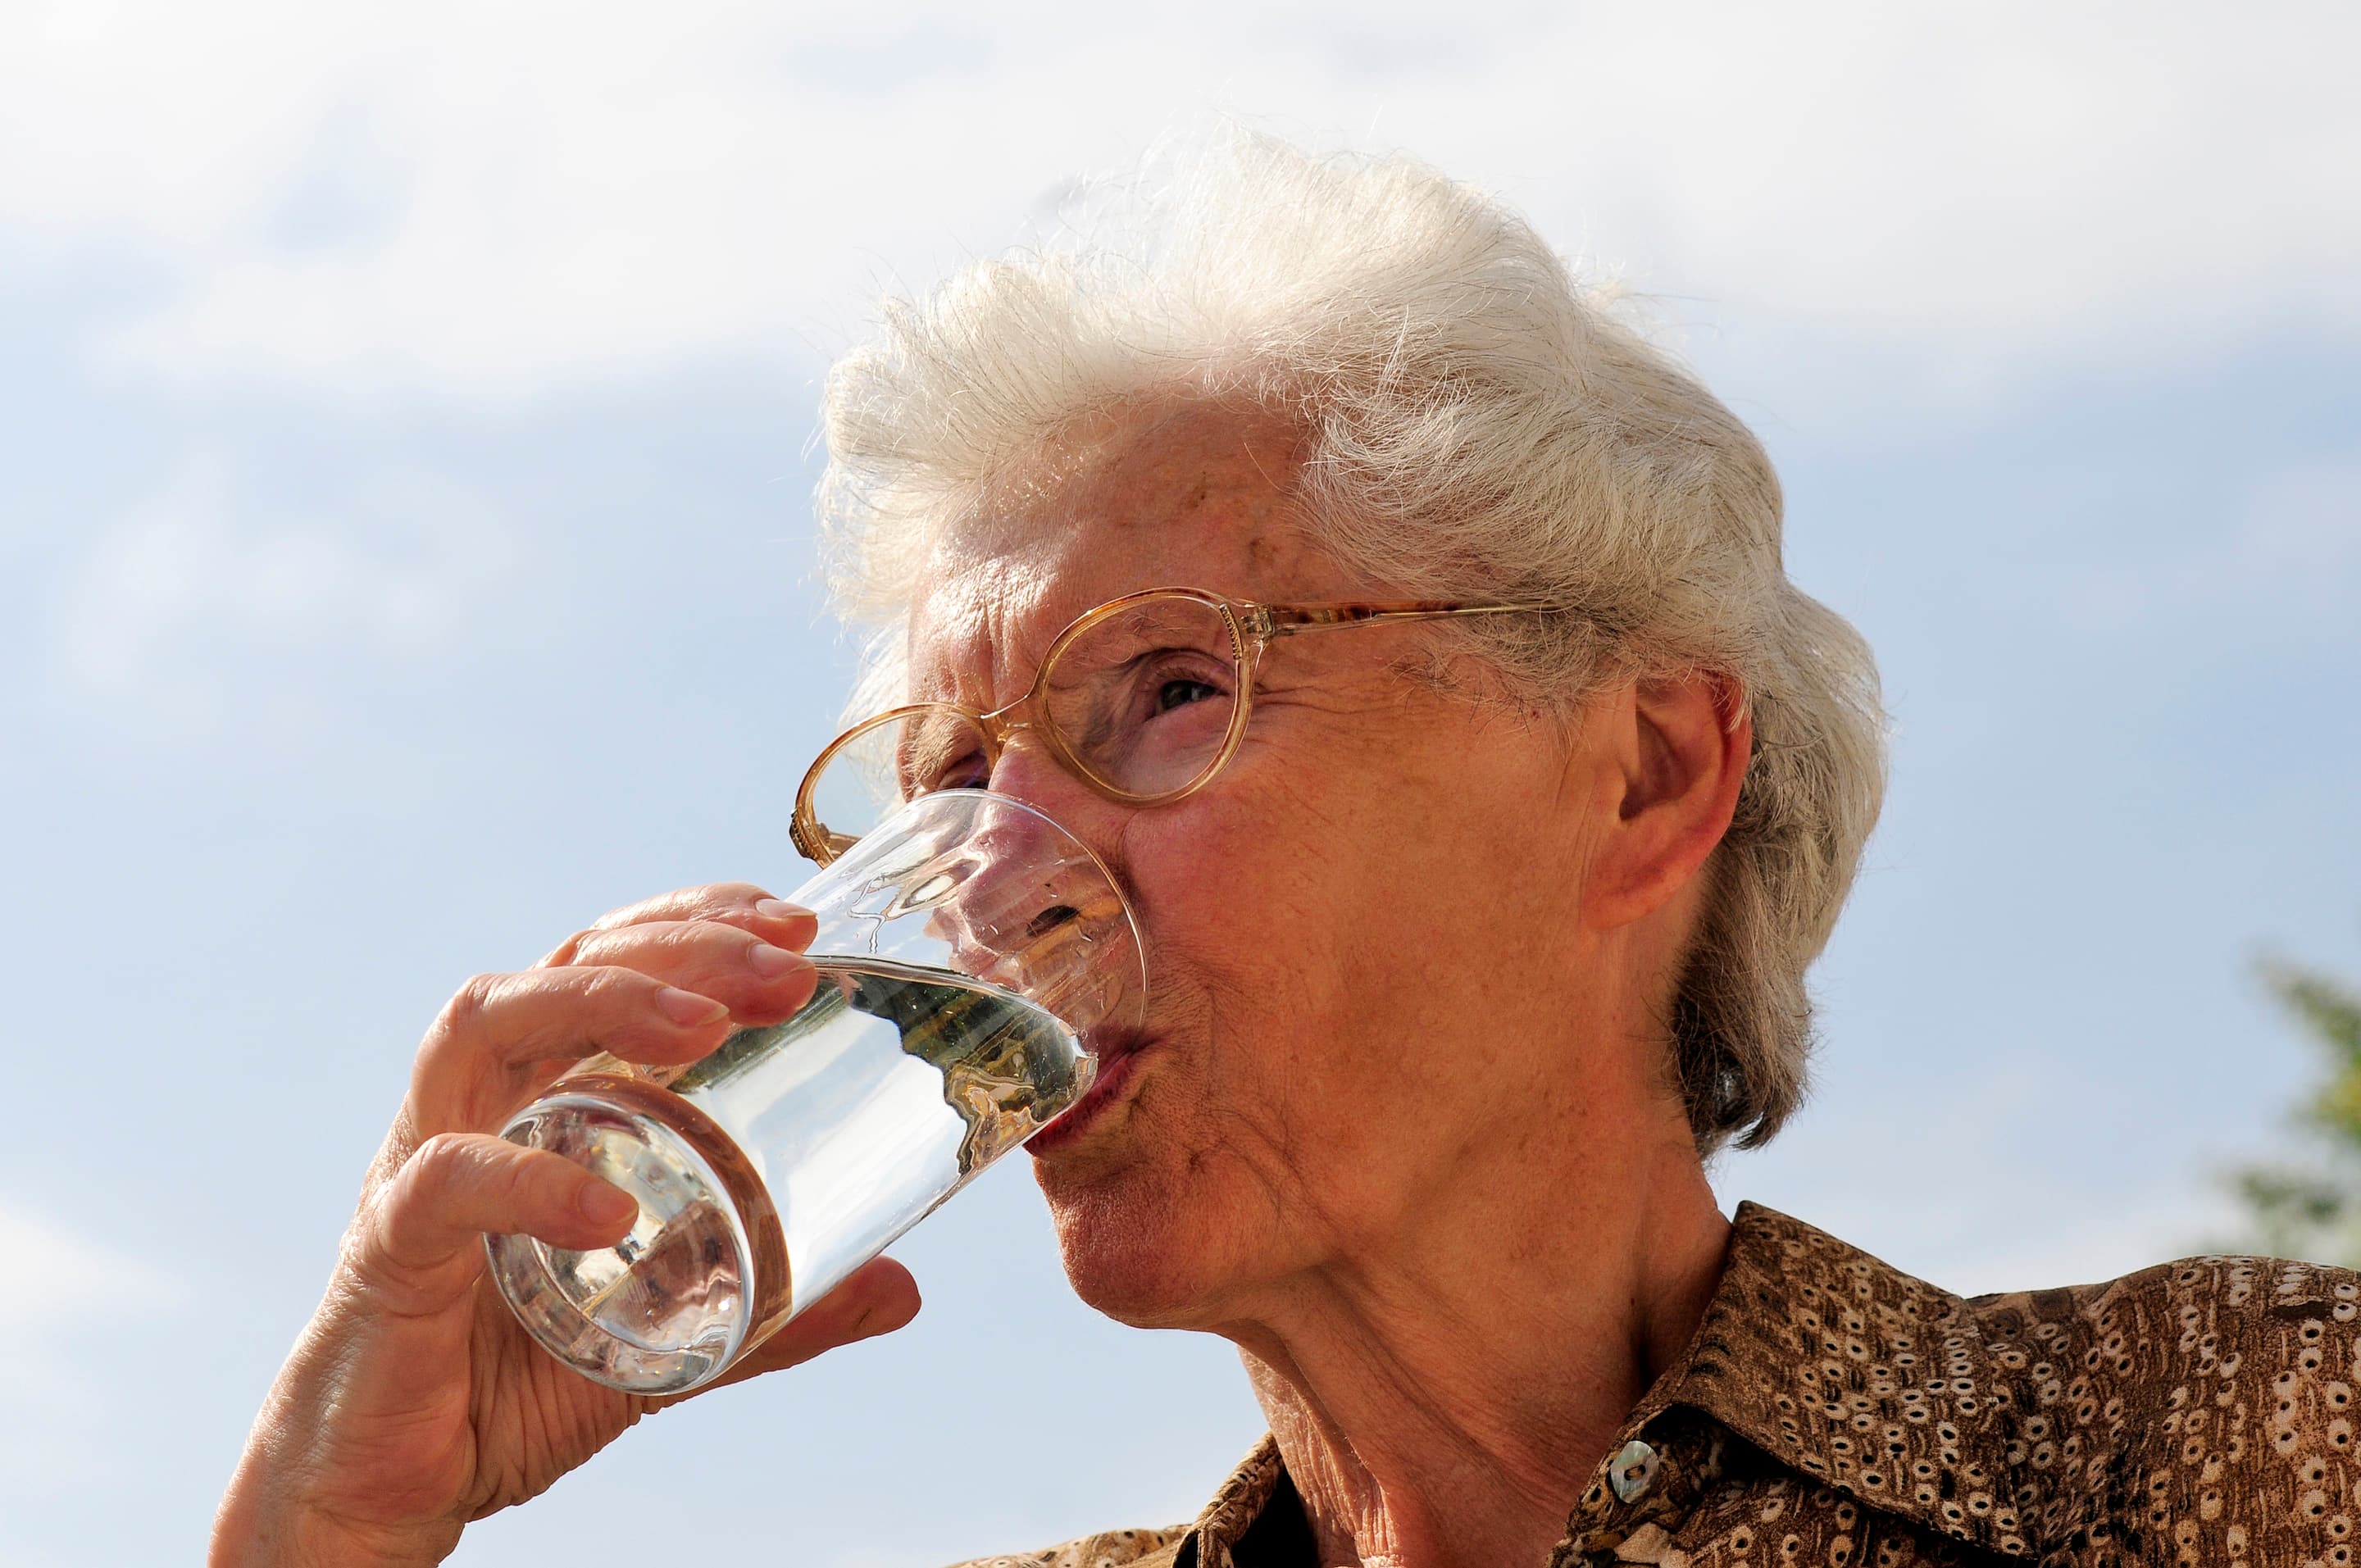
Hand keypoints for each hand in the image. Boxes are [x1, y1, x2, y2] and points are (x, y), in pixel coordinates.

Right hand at [211, 884, 922, 1566]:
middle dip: (683, 947)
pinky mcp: (388, 1245)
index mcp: (543, 1092)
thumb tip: (901, 1289)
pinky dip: (530, 1182)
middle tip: (788, 971)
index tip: (794, 923)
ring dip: (604, 1002)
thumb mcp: (677, 1332)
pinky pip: (447, 1182)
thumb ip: (779, 1308)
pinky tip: (610, 1211)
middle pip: (568, 963)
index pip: (612, 957)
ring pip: (488, 1021)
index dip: (697, 921)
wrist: (394, 1482)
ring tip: (707, 1026)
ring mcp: (423, 1157)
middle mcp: (481, 1099)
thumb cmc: (515, 1377)